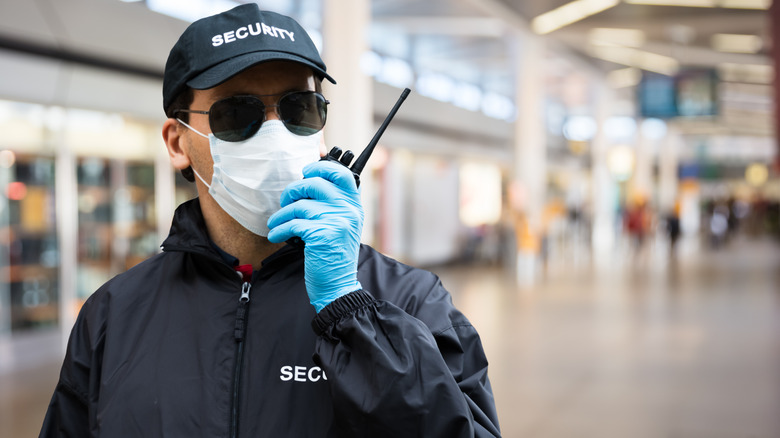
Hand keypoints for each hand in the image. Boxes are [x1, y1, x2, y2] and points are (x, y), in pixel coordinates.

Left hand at [267, 160, 362, 311]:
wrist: (338, 284)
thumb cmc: (335, 254)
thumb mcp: (343, 225)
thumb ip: (334, 204)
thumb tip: (308, 183)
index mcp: (354, 205)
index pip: (341, 173)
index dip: (321, 167)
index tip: (306, 172)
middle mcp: (348, 210)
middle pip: (314, 183)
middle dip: (292, 191)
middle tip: (286, 202)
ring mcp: (336, 221)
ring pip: (299, 205)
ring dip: (281, 215)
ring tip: (275, 223)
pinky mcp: (322, 235)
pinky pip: (293, 223)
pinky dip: (280, 229)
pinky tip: (276, 235)